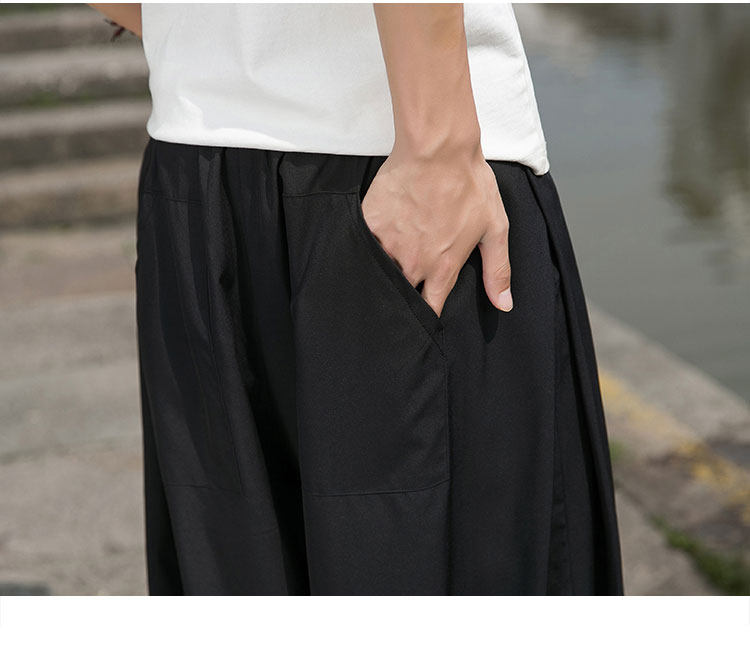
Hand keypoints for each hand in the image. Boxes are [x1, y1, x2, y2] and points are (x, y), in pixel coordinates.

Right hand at [360, 147, 512, 317]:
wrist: (437, 149)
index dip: (427, 318)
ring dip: (384, 275)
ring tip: (388, 268)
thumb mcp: (495, 228)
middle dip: (403, 299)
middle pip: (402, 296)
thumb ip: (498, 270)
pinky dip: (367, 252)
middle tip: (405, 289)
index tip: (425, 318)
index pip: (430, 310)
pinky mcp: (370, 226)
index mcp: (442, 268)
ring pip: (380, 275)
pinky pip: (363, 249)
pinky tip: (373, 246)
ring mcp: (388, 245)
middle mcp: (413, 263)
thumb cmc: (469, 184)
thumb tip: (504, 304)